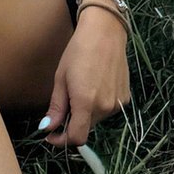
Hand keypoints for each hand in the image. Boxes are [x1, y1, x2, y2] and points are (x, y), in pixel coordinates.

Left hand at [39, 7, 130, 146]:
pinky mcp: (126, 98)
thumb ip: (56, 107)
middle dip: (72, 122)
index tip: (52, 135)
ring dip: (85, 113)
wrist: (105, 32)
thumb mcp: (61, 78)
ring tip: (81, 88)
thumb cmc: (78, 51)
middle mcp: (105, 107)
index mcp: (86, 103)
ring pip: (96, 120)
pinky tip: (95, 85)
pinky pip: (108, 110)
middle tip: (64, 103)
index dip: (63, 141)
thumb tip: (47, 128)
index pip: (77, 138)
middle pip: (85, 128)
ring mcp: (118, 103)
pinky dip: (98, 105)